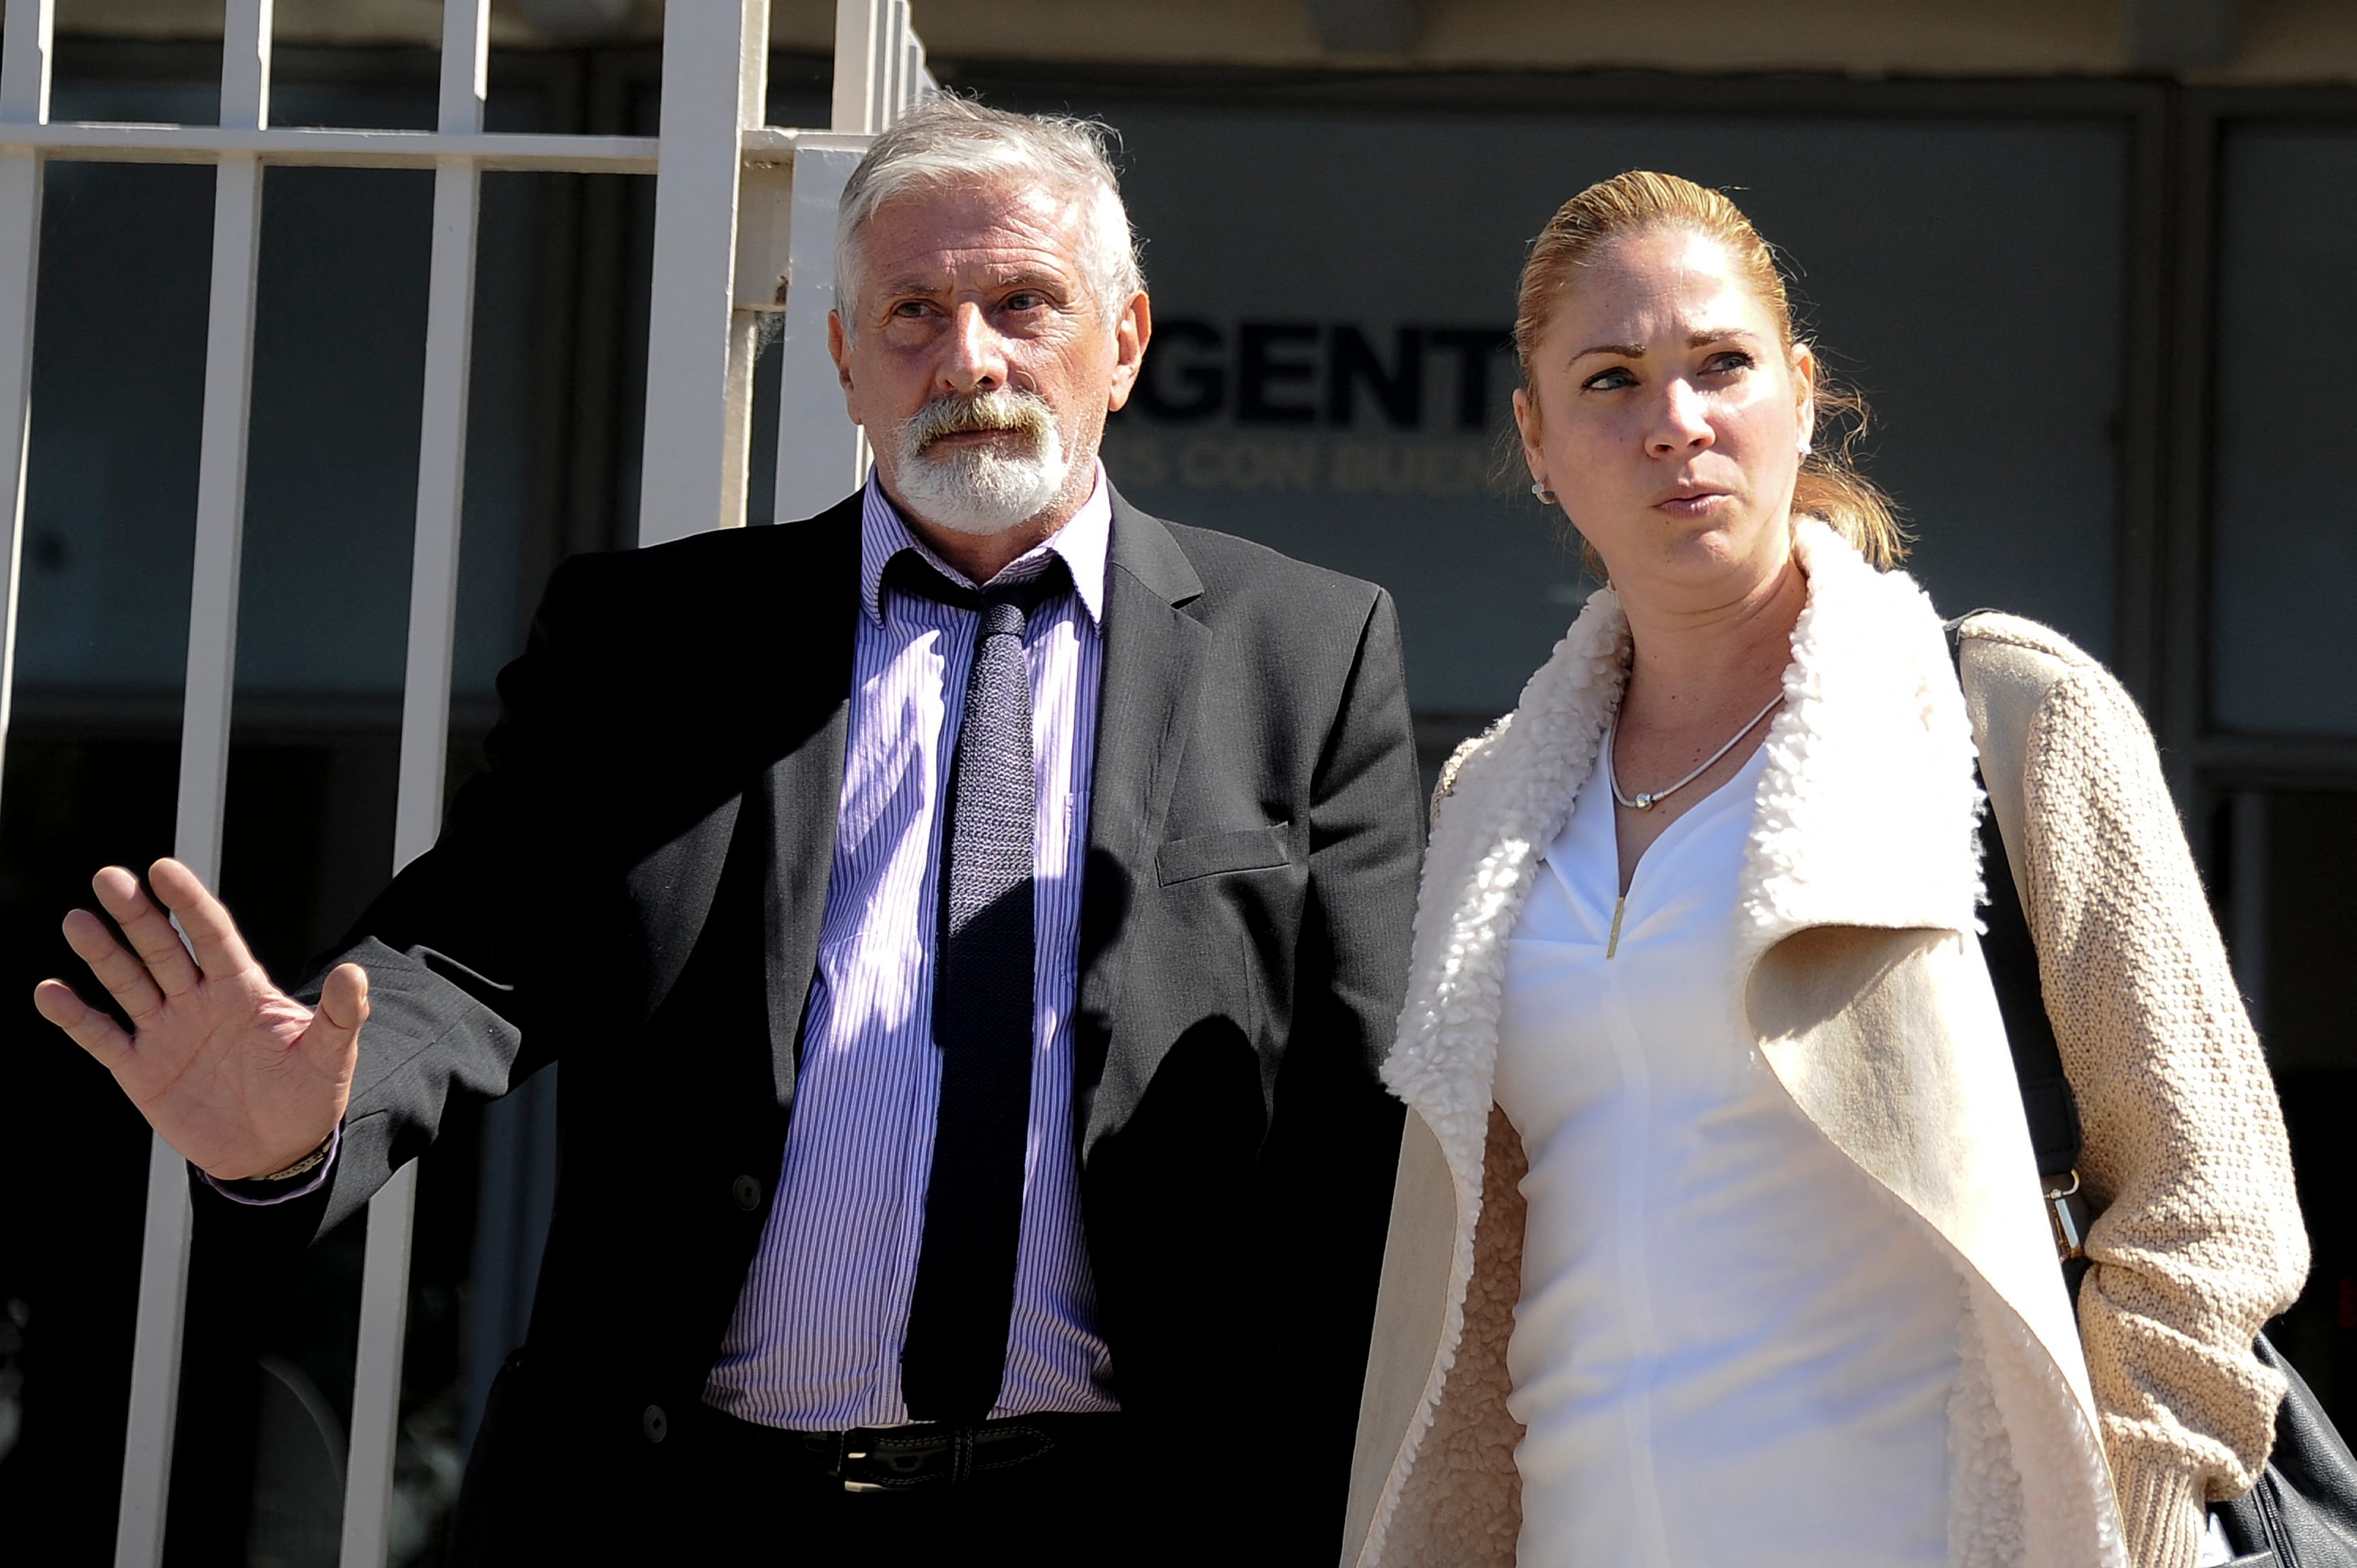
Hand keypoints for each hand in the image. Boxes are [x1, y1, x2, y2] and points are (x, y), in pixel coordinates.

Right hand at [33, 858, 366, 1180]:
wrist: (278, 1150)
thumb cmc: (307, 1095)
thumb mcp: (332, 1055)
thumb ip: (341, 1014)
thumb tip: (355, 973)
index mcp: (243, 989)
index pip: (213, 935)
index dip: (190, 903)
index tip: (164, 869)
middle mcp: (199, 1001)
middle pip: (163, 949)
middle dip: (137, 915)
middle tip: (110, 878)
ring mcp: (166, 1032)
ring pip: (128, 982)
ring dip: (102, 953)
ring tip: (79, 920)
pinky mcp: (141, 1068)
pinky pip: (102, 1036)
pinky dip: (75, 1016)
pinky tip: (51, 991)